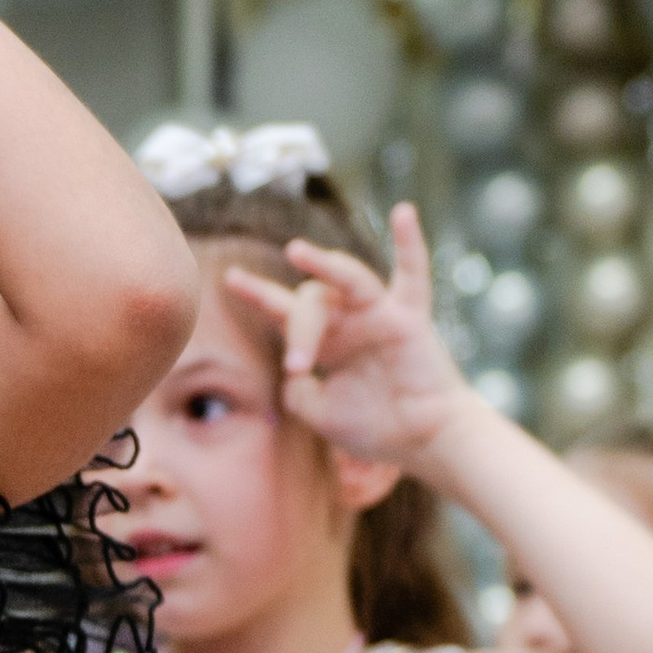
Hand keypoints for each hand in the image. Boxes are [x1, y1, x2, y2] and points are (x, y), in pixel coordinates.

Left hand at [224, 206, 469, 473]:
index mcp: (326, 342)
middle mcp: (349, 321)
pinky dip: (410, 244)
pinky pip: (414, 276)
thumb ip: (298, 393)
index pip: (285, 311)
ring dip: (324, 265)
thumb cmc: (376, 429)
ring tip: (296, 252)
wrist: (422, 441)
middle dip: (299, 329)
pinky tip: (403, 211)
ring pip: (348, 280)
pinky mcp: (409, 318)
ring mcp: (379, 314)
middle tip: (298, 366)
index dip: (259, 294)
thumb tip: (294, 369)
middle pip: (311, 302)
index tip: (230, 279)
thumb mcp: (320, 414)